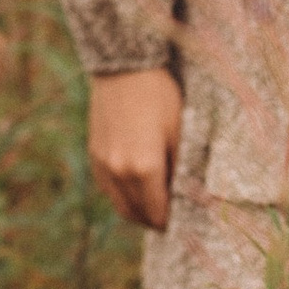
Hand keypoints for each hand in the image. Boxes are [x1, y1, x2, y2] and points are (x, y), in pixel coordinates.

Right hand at [89, 67, 183, 231]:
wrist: (124, 67)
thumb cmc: (159, 96)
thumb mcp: (180, 130)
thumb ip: (184, 168)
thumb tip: (194, 196)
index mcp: (144, 168)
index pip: (159, 213)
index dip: (172, 221)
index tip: (184, 220)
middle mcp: (120, 172)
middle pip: (138, 215)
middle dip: (156, 220)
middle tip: (172, 217)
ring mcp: (103, 165)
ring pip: (120, 206)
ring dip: (138, 211)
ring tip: (155, 205)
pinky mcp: (94, 155)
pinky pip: (108, 189)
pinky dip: (122, 195)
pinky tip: (136, 187)